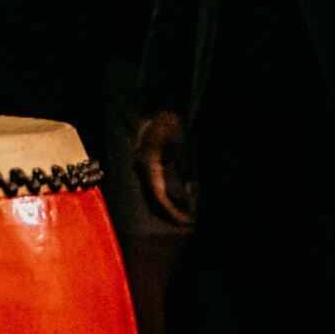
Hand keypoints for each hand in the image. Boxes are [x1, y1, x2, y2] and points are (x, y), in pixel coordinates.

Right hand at [134, 110, 194, 225]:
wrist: (160, 112)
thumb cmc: (171, 126)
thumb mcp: (182, 146)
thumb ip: (185, 169)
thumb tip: (191, 191)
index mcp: (150, 166)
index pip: (159, 195)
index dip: (172, 210)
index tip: (185, 219)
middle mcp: (143, 170)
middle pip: (154, 198)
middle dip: (171, 212)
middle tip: (187, 221)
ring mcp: (144, 169)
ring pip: (154, 194)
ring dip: (169, 205)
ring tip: (185, 214)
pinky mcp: (148, 167)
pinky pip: (155, 187)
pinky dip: (167, 196)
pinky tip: (178, 200)